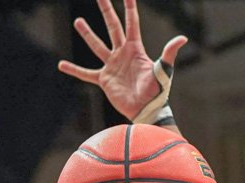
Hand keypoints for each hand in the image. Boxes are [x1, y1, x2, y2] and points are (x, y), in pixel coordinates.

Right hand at [57, 0, 187, 121]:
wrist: (146, 110)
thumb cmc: (157, 91)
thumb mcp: (164, 70)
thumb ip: (169, 53)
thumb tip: (183, 38)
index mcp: (135, 49)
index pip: (131, 24)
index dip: (130, 8)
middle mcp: (122, 53)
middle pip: (112, 27)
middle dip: (106, 11)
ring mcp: (112, 66)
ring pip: (97, 46)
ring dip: (87, 34)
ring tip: (78, 21)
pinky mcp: (104, 80)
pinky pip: (86, 74)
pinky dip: (74, 70)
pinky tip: (62, 65)